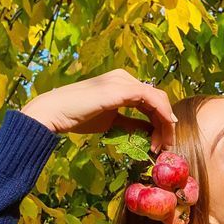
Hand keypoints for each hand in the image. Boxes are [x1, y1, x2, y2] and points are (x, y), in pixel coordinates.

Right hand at [21, 70, 177, 154]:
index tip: (161, 142)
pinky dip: (161, 114)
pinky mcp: (121, 88)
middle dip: (165, 124)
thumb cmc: (78, 116)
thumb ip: (130, 124)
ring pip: (158, 99)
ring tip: (163, 144)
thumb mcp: (111, 122)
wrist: (56, 112)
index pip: (150, 100)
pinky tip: (163, 129)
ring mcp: (123, 80)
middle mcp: (124, 78)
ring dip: (165, 123)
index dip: (160, 121)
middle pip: (157, 99)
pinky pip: (151, 99)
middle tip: (166, 146)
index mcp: (122, 83)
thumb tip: (149, 132)